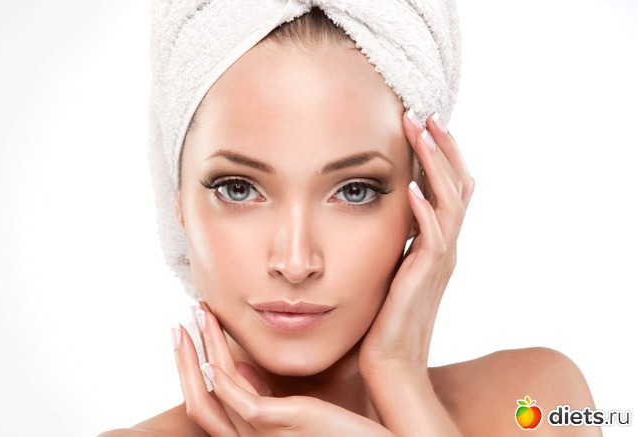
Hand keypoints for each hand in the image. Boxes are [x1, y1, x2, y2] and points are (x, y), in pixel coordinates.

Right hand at [173, 303, 393, 435]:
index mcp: (254, 433)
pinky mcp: (284, 425)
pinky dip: (224, 384)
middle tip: (179, 323)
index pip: (207, 403)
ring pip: (214, 399)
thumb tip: (243, 369)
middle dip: (184, 361)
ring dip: (199, 356)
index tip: (190, 334)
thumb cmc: (344, 431)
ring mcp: (265, 435)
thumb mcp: (295, 410)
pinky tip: (214, 360)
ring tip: (197, 318)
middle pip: (199, 403)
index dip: (191, 369)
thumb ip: (267, 395)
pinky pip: (243, 406)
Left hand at [357, 111, 473, 433]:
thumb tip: (376, 211)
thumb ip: (390, 239)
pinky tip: (413, 191)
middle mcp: (444, 248)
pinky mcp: (424, 281)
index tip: (420, 121)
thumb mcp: (387, 267)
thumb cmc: (382, 319)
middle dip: (442, 146)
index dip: (439, 153)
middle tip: (424, 112)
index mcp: (435, 243)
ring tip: (422, 131)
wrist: (389, 364)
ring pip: (451, 203)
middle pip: (457, 185)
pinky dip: (426, 213)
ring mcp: (438, 263)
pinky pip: (433, 241)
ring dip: (437, 165)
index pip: (447, 187)